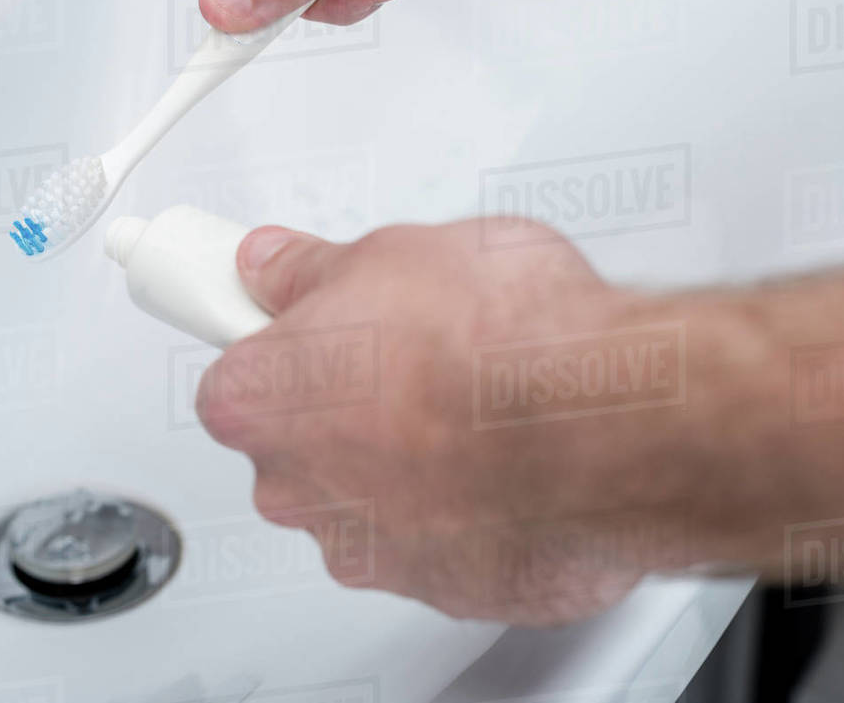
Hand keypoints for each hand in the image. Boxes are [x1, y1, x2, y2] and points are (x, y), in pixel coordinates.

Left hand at [195, 220, 780, 624]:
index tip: (290, 326)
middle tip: (406, 353)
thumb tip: (276, 264)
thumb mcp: (390, 253)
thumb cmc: (498, 341)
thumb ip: (311, 271)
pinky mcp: (450, 589)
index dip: (272, 345)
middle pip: (298, 442)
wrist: (612, 420)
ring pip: (370, 496)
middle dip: (343, 402)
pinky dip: (467, 505)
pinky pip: (443, 538)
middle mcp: (299, 492)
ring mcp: (371, 550)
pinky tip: (508, 459)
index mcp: (259, 405)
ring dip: (406, 459)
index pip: (231, 377)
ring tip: (472, 404)